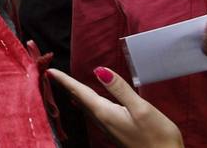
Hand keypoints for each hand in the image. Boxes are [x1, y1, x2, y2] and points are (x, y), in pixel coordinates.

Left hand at [47, 67, 182, 147]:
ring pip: (85, 107)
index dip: (65, 80)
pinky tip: (86, 103)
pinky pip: (94, 113)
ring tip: (65, 85)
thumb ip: (120, 89)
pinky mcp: (117, 131)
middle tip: (51, 75)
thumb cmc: (157, 137)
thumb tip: (99, 70)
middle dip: (65, 86)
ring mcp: (109, 127)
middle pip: (79, 99)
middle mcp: (103, 121)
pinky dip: (86, 102)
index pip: (80, 92)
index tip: (49, 71)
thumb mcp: (141, 109)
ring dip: (74, 94)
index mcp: (105, 113)